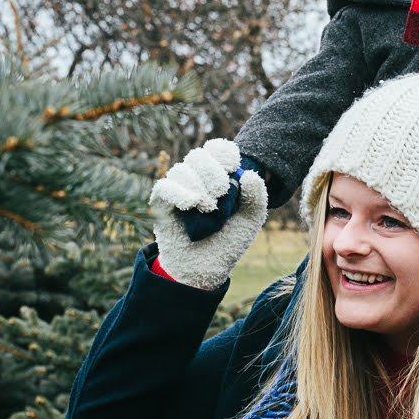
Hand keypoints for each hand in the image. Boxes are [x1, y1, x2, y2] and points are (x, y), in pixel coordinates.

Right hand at [150, 139, 266, 289]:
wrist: (206, 268)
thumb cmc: (228, 241)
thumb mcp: (250, 220)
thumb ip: (257, 196)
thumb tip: (249, 174)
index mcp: (217, 176)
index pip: (216, 149)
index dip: (223, 152)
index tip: (232, 164)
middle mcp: (196, 179)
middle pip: (198, 156)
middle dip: (212, 171)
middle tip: (220, 193)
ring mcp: (178, 190)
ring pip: (182, 170)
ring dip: (198, 186)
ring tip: (208, 208)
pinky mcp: (162, 204)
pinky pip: (165, 187)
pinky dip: (180, 192)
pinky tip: (192, 204)